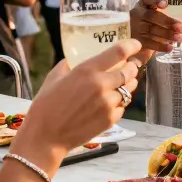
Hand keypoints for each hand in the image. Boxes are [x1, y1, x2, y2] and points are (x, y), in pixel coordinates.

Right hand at [17, 39, 142, 154]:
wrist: (45, 136)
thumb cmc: (45, 105)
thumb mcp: (54, 78)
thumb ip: (68, 65)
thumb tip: (73, 59)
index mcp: (87, 70)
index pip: (119, 52)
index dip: (132, 46)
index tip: (136, 44)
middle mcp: (102, 84)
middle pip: (130, 71)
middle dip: (131, 67)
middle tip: (128, 67)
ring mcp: (108, 103)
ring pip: (129, 89)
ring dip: (126, 85)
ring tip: (118, 86)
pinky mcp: (111, 119)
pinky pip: (123, 106)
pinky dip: (119, 103)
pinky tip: (108, 104)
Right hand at [128, 0, 181, 60]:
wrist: (140, 43)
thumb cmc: (155, 25)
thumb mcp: (166, 17)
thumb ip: (179, 12)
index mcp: (144, 5)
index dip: (156, 0)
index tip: (166, 4)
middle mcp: (137, 14)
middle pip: (151, 15)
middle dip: (167, 21)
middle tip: (181, 27)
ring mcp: (135, 27)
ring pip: (151, 29)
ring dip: (167, 34)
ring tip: (179, 37)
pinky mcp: (136, 41)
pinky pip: (148, 43)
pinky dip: (161, 46)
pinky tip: (170, 47)